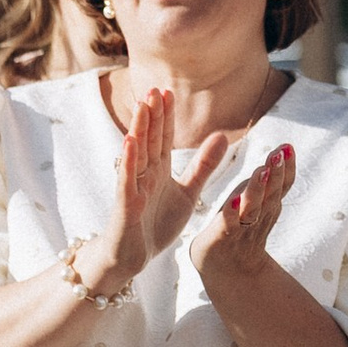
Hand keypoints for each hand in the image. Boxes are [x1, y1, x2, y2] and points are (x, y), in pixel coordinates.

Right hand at [80, 84, 231, 299]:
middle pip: (149, 140)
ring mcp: (132, 188)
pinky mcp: (124, 205)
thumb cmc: (154, 225)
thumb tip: (223, 136)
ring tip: (142, 105)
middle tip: (154, 87)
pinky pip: (126, 181)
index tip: (169, 91)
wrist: (133, 259)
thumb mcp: (188, 192)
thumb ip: (204, 166)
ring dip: (139, 129)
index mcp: (159, 170)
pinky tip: (129, 142)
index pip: (163, 138)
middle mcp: (144, 175)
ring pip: (136, 154)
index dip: (166, 116)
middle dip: (152, 115)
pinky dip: (127, 162)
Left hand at [187, 141, 297, 307]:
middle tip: (280, 153)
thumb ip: (271, 181)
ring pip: (252, 208)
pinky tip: (233, 202)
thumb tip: (285, 150)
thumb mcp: (259, 202)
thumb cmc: (240, 230)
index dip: (286, 168)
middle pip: (270, 194)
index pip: (280, 185)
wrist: (228, 272)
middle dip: (276, 174)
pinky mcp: (222, 238)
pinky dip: (231, 214)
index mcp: (265, 205)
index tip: (287, 147)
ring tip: (260, 171)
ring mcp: (240, 228)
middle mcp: (257, 215)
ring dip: (257, 190)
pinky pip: (228, 225)